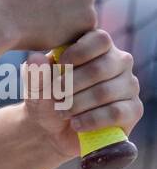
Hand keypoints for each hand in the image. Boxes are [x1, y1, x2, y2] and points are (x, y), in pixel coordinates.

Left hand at [20, 29, 142, 160]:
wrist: (52, 129)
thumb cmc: (46, 97)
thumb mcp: (36, 85)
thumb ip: (36, 73)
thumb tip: (35, 58)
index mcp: (97, 46)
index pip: (100, 39)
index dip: (79, 52)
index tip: (60, 66)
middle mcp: (118, 62)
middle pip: (101, 67)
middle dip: (72, 85)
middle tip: (55, 96)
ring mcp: (129, 85)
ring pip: (105, 91)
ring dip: (78, 104)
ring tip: (61, 111)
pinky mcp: (134, 109)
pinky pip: (116, 112)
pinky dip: (92, 119)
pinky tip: (76, 123)